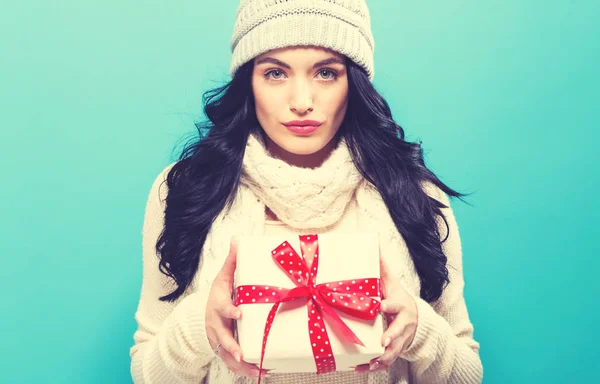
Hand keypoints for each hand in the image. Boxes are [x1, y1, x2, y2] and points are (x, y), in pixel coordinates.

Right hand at [205, 237, 268, 377]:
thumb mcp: (223, 277)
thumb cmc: (219, 294)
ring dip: (240, 365)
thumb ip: (232, 261)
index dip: (230, 310)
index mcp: (217, 305)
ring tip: (257, 371)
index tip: (239, 312)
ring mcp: (219, 340)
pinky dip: (244, 371)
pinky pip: (232, 364)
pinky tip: (260, 374)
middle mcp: (216, 325)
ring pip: (227, 355)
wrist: (204, 313)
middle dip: (231, 347)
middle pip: (222, 337)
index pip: (223, 307)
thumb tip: (237, 240)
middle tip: (242, 354)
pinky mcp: (224, 350)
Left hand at [355, 250, 417, 372]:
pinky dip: (375, 367)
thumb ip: (382, 268)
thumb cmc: (397, 297)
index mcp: (401, 306)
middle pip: (399, 331)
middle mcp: (404, 324)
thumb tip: (374, 244)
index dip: (388, 306)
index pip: (395, 305)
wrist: (415, 318)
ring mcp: (402, 339)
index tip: (380, 306)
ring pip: (395, 351)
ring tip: (371, 362)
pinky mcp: (396, 350)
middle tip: (382, 341)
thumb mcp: (392, 283)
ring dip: (384, 357)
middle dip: (391, 336)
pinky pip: (387, 361)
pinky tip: (362, 369)